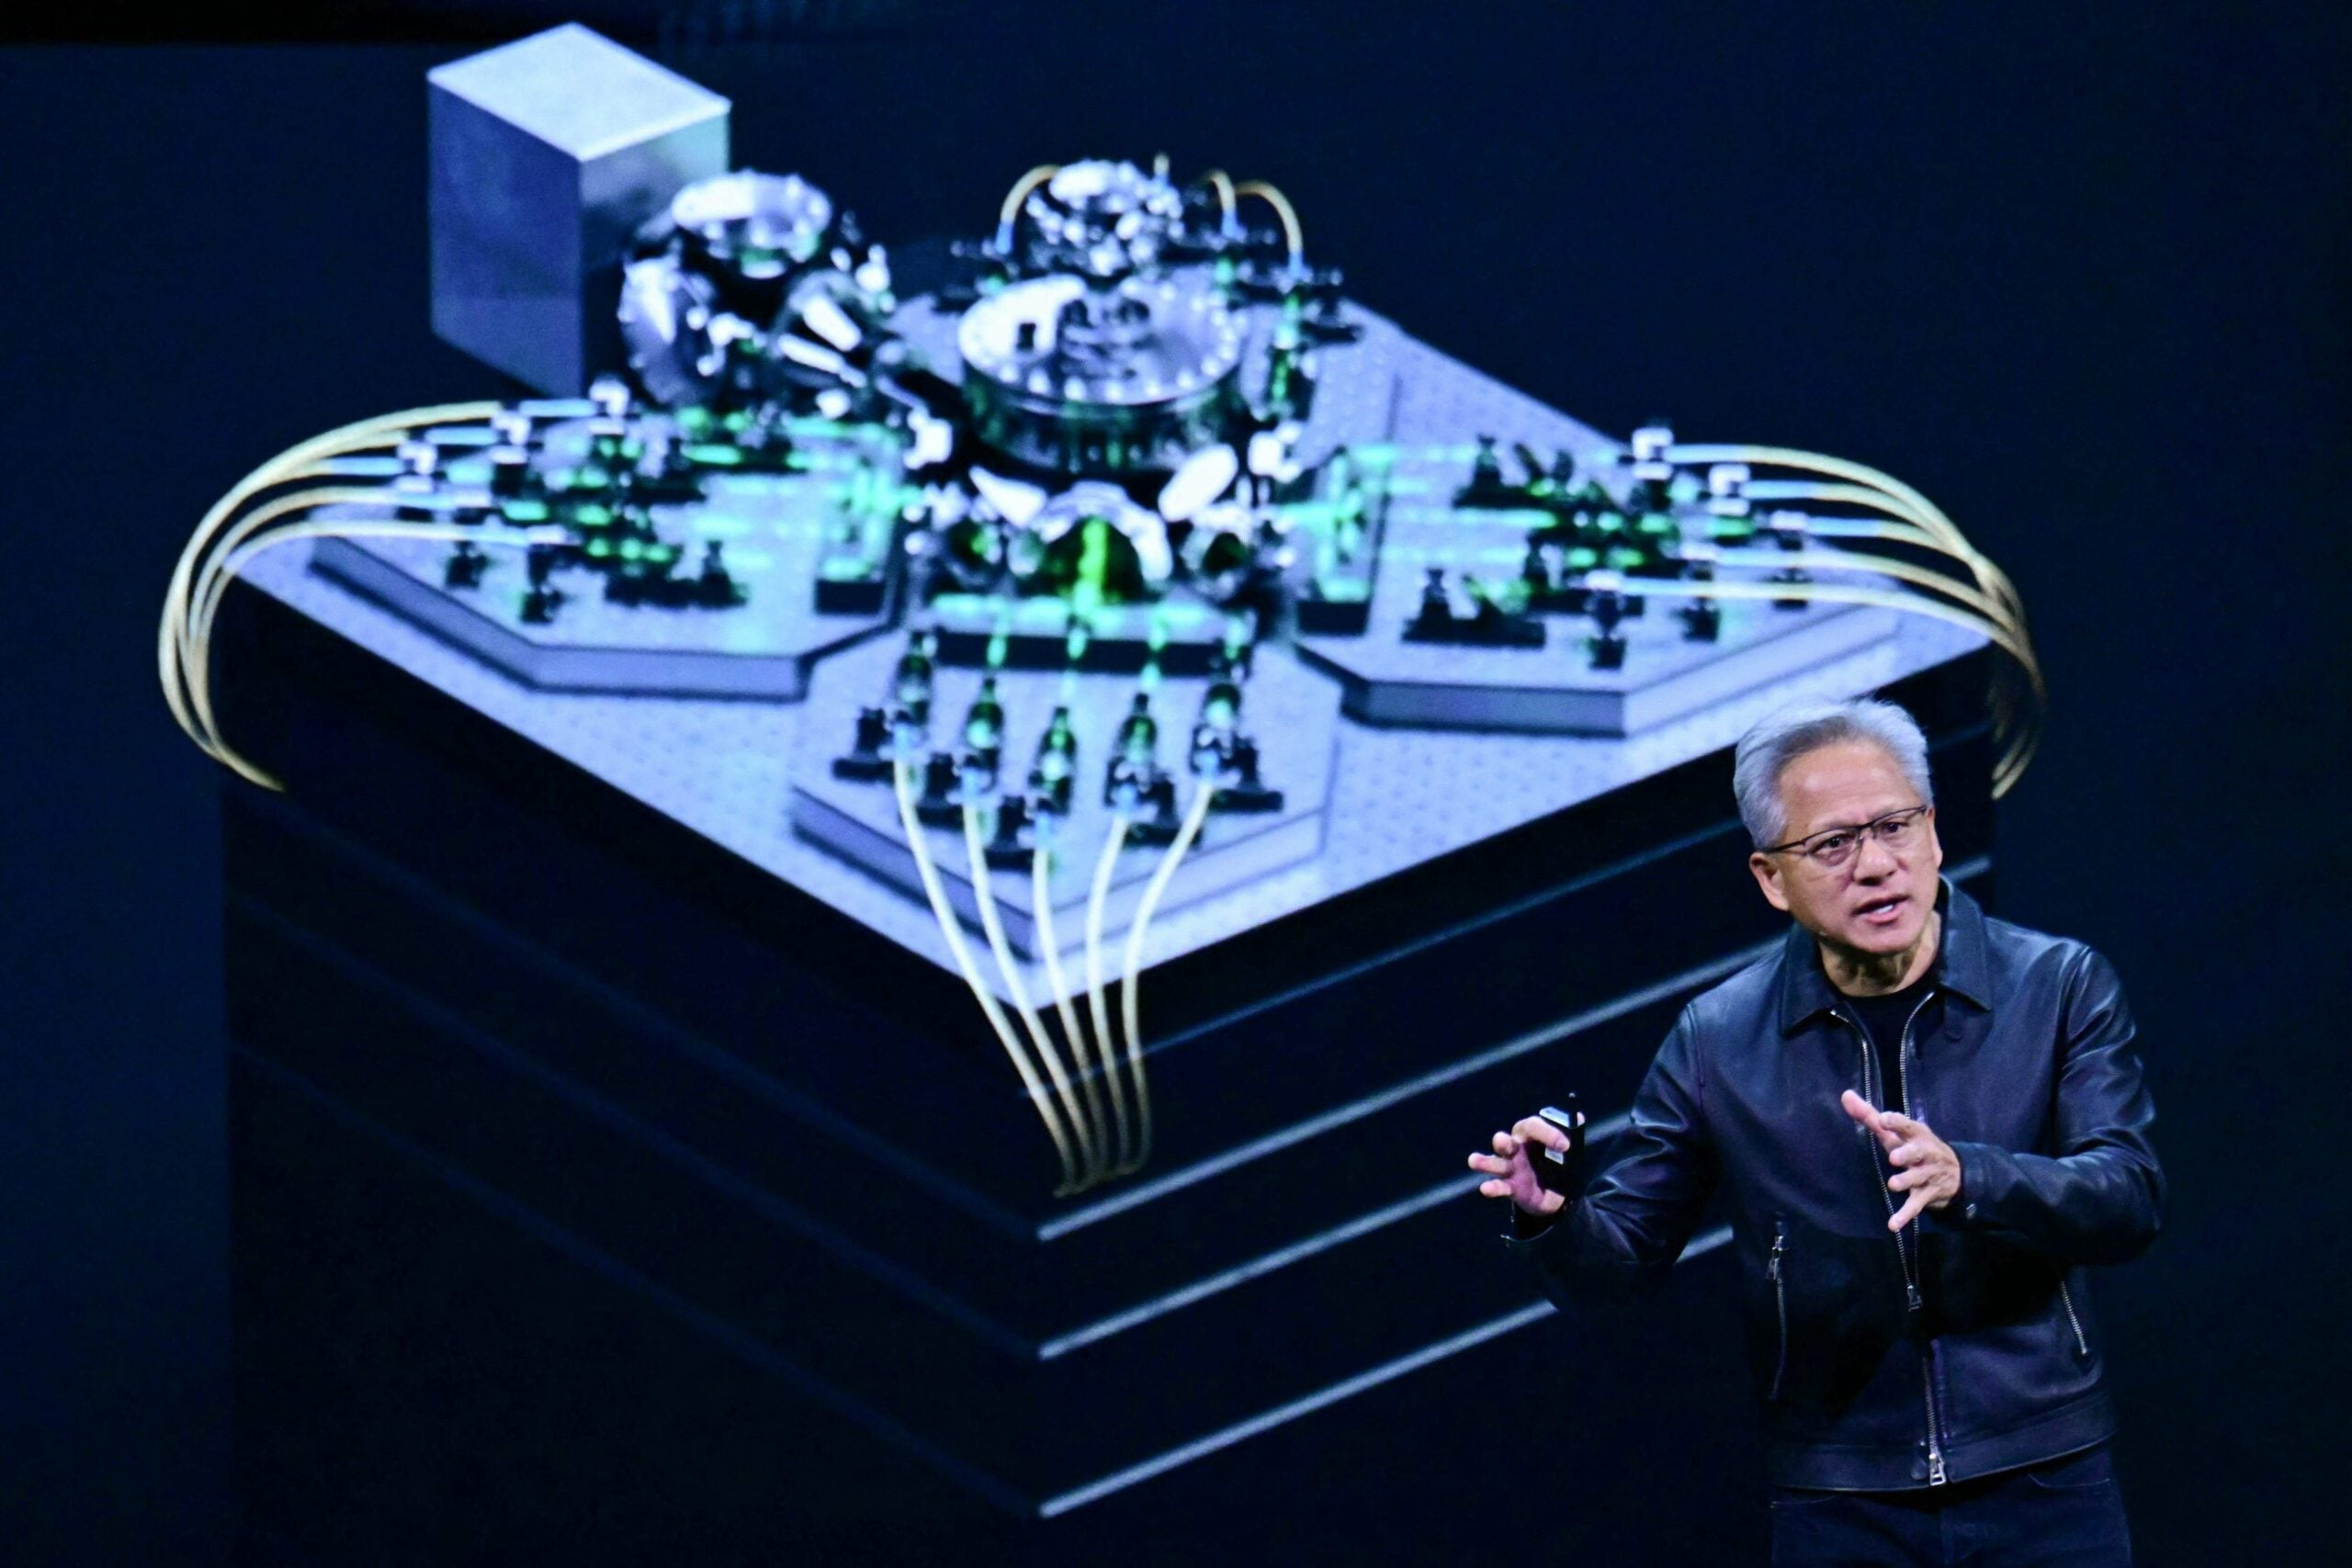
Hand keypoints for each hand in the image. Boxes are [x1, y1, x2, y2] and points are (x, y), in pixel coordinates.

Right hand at [1467, 1113, 1578, 1215]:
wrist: (1558, 1194)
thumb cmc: (1558, 1164)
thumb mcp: (1570, 1151)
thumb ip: (1571, 1135)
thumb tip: (1578, 1117)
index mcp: (1530, 1135)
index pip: (1532, 1126)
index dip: (1547, 1133)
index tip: (1565, 1146)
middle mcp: (1515, 1148)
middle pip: (1504, 1141)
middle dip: (1502, 1141)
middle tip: (1507, 1143)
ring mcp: (1510, 1168)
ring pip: (1493, 1162)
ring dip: (1484, 1161)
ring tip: (1475, 1161)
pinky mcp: (1510, 1187)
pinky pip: (1498, 1186)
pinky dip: (1492, 1187)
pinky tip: (1486, 1188)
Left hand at [1841, 1089, 1961, 1230]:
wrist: (1955, 1173)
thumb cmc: (1914, 1146)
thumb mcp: (1896, 1131)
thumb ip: (1869, 1115)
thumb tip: (1845, 1095)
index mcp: (1916, 1135)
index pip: (1907, 1126)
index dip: (1895, 1122)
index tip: (1882, 1119)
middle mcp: (1924, 1154)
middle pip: (1916, 1152)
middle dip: (1907, 1154)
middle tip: (1894, 1157)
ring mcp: (1926, 1175)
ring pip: (1916, 1179)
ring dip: (1905, 1181)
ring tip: (1893, 1184)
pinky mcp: (1925, 1195)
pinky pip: (1915, 1206)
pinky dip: (1904, 1216)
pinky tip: (1893, 1225)